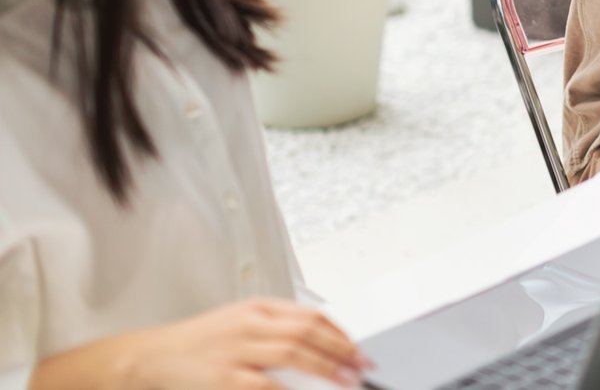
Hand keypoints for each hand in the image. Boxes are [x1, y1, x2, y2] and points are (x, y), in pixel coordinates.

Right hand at [32, 299, 368, 389]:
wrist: (147, 358)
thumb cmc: (195, 344)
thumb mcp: (238, 324)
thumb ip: (275, 329)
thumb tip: (319, 344)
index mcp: (256, 309)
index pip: (311, 315)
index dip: (341, 333)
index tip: (359, 351)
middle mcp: (249, 325)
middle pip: (308, 332)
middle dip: (342, 350)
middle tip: (362, 368)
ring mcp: (236, 351)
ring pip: (293, 353)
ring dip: (326, 368)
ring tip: (346, 381)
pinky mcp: (222, 378)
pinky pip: (264, 385)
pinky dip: (288, 389)